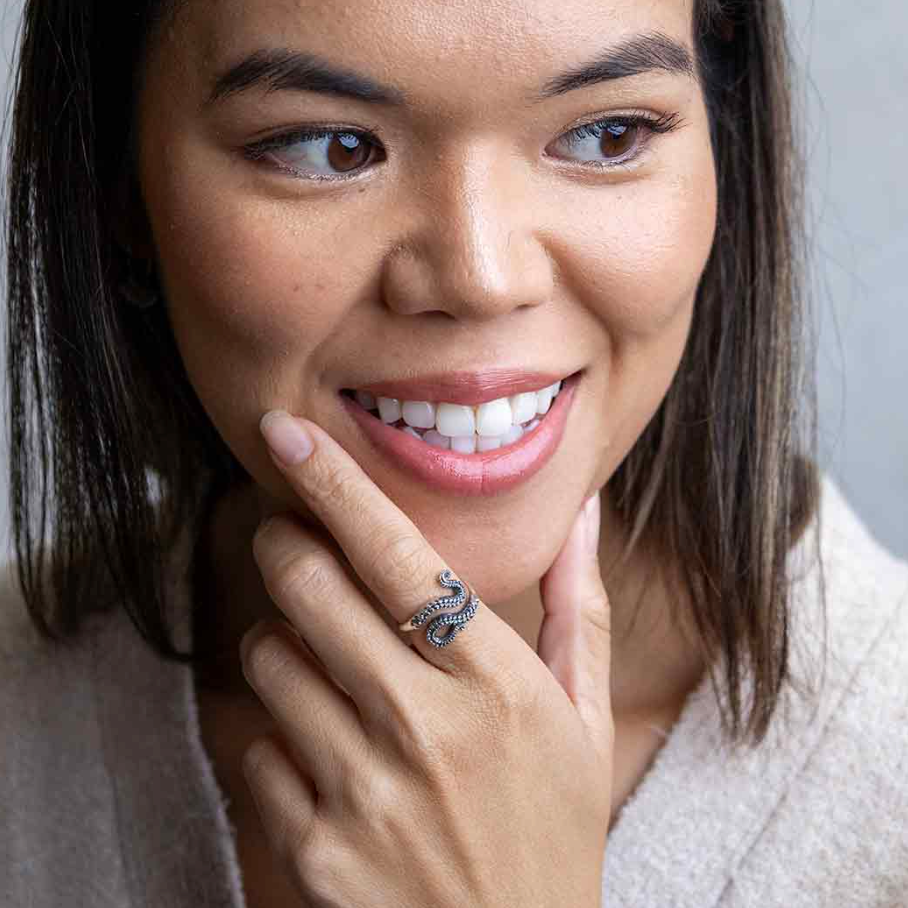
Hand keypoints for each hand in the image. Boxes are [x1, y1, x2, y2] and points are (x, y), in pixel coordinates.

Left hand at [240, 409, 613, 907]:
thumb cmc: (553, 830)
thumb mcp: (585, 720)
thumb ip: (575, 608)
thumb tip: (582, 510)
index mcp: (497, 686)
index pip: (399, 557)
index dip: (337, 484)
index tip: (289, 432)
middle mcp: (423, 729)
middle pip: (308, 586)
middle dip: (284, 540)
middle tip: (291, 535)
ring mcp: (360, 792)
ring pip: (269, 658)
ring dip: (283, 638)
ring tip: (327, 661)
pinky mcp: (311, 848)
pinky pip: (255, 744)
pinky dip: (277, 727)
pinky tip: (325, 749)